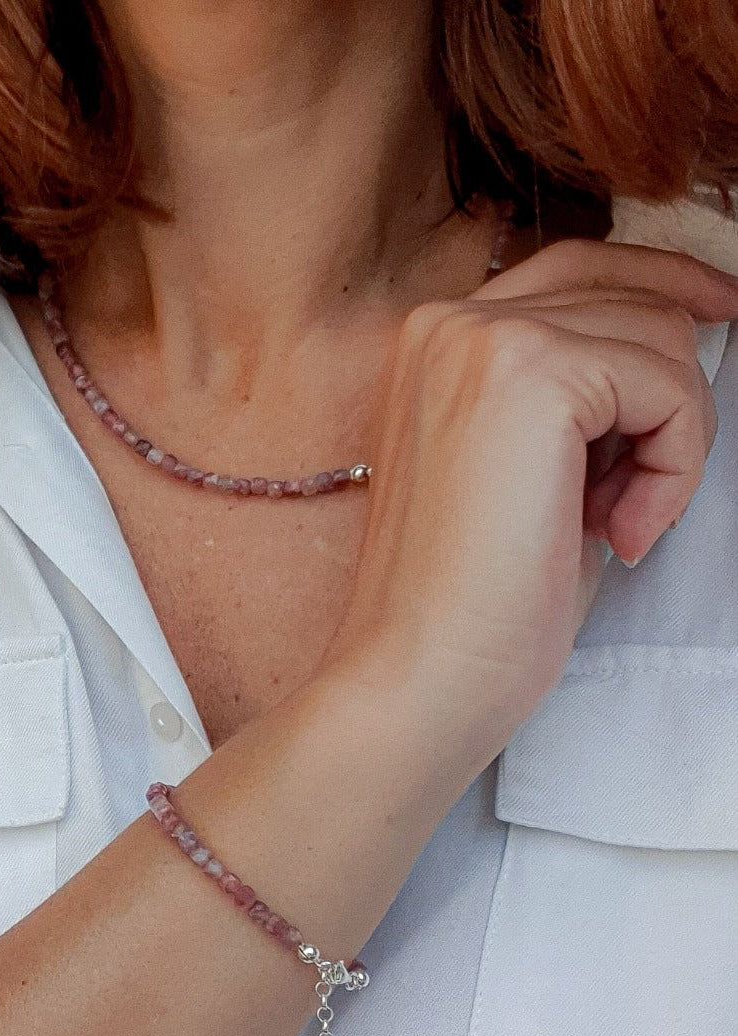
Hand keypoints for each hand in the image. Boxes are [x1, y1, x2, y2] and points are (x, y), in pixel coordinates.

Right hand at [320, 238, 737, 773]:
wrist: (420, 672)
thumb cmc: (472, 600)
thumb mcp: (526, 470)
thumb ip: (575, 397)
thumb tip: (671, 354)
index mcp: (436, 342)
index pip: (578, 269)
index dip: (661, 284)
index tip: (721, 311)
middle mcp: (448, 322)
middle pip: (632, 297)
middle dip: (664, 400)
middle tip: (629, 504)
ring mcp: (483, 340)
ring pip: (660, 337)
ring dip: (669, 441)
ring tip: (612, 526)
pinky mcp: (530, 375)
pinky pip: (668, 385)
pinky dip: (673, 465)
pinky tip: (620, 531)